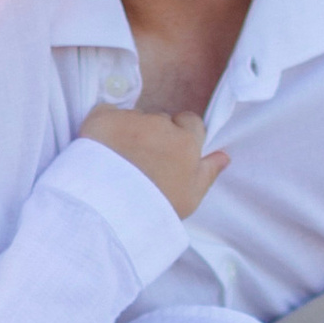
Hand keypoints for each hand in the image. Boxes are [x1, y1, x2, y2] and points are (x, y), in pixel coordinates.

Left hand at [79, 100, 228, 220]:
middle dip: (154, 135)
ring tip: (117, 162)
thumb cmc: (155, 208)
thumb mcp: (190, 197)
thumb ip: (208, 172)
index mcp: (186, 141)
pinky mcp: (103, 118)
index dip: (181, 135)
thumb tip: (223, 156)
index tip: (171, 153)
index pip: (191, 122)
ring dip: (129, 133)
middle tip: (141, 163)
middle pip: (161, 120)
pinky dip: (104, 127)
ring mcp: (131, 119)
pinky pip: (106, 113)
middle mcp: (161, 124)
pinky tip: (100, 149)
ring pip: (133, 119)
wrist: (109, 209)